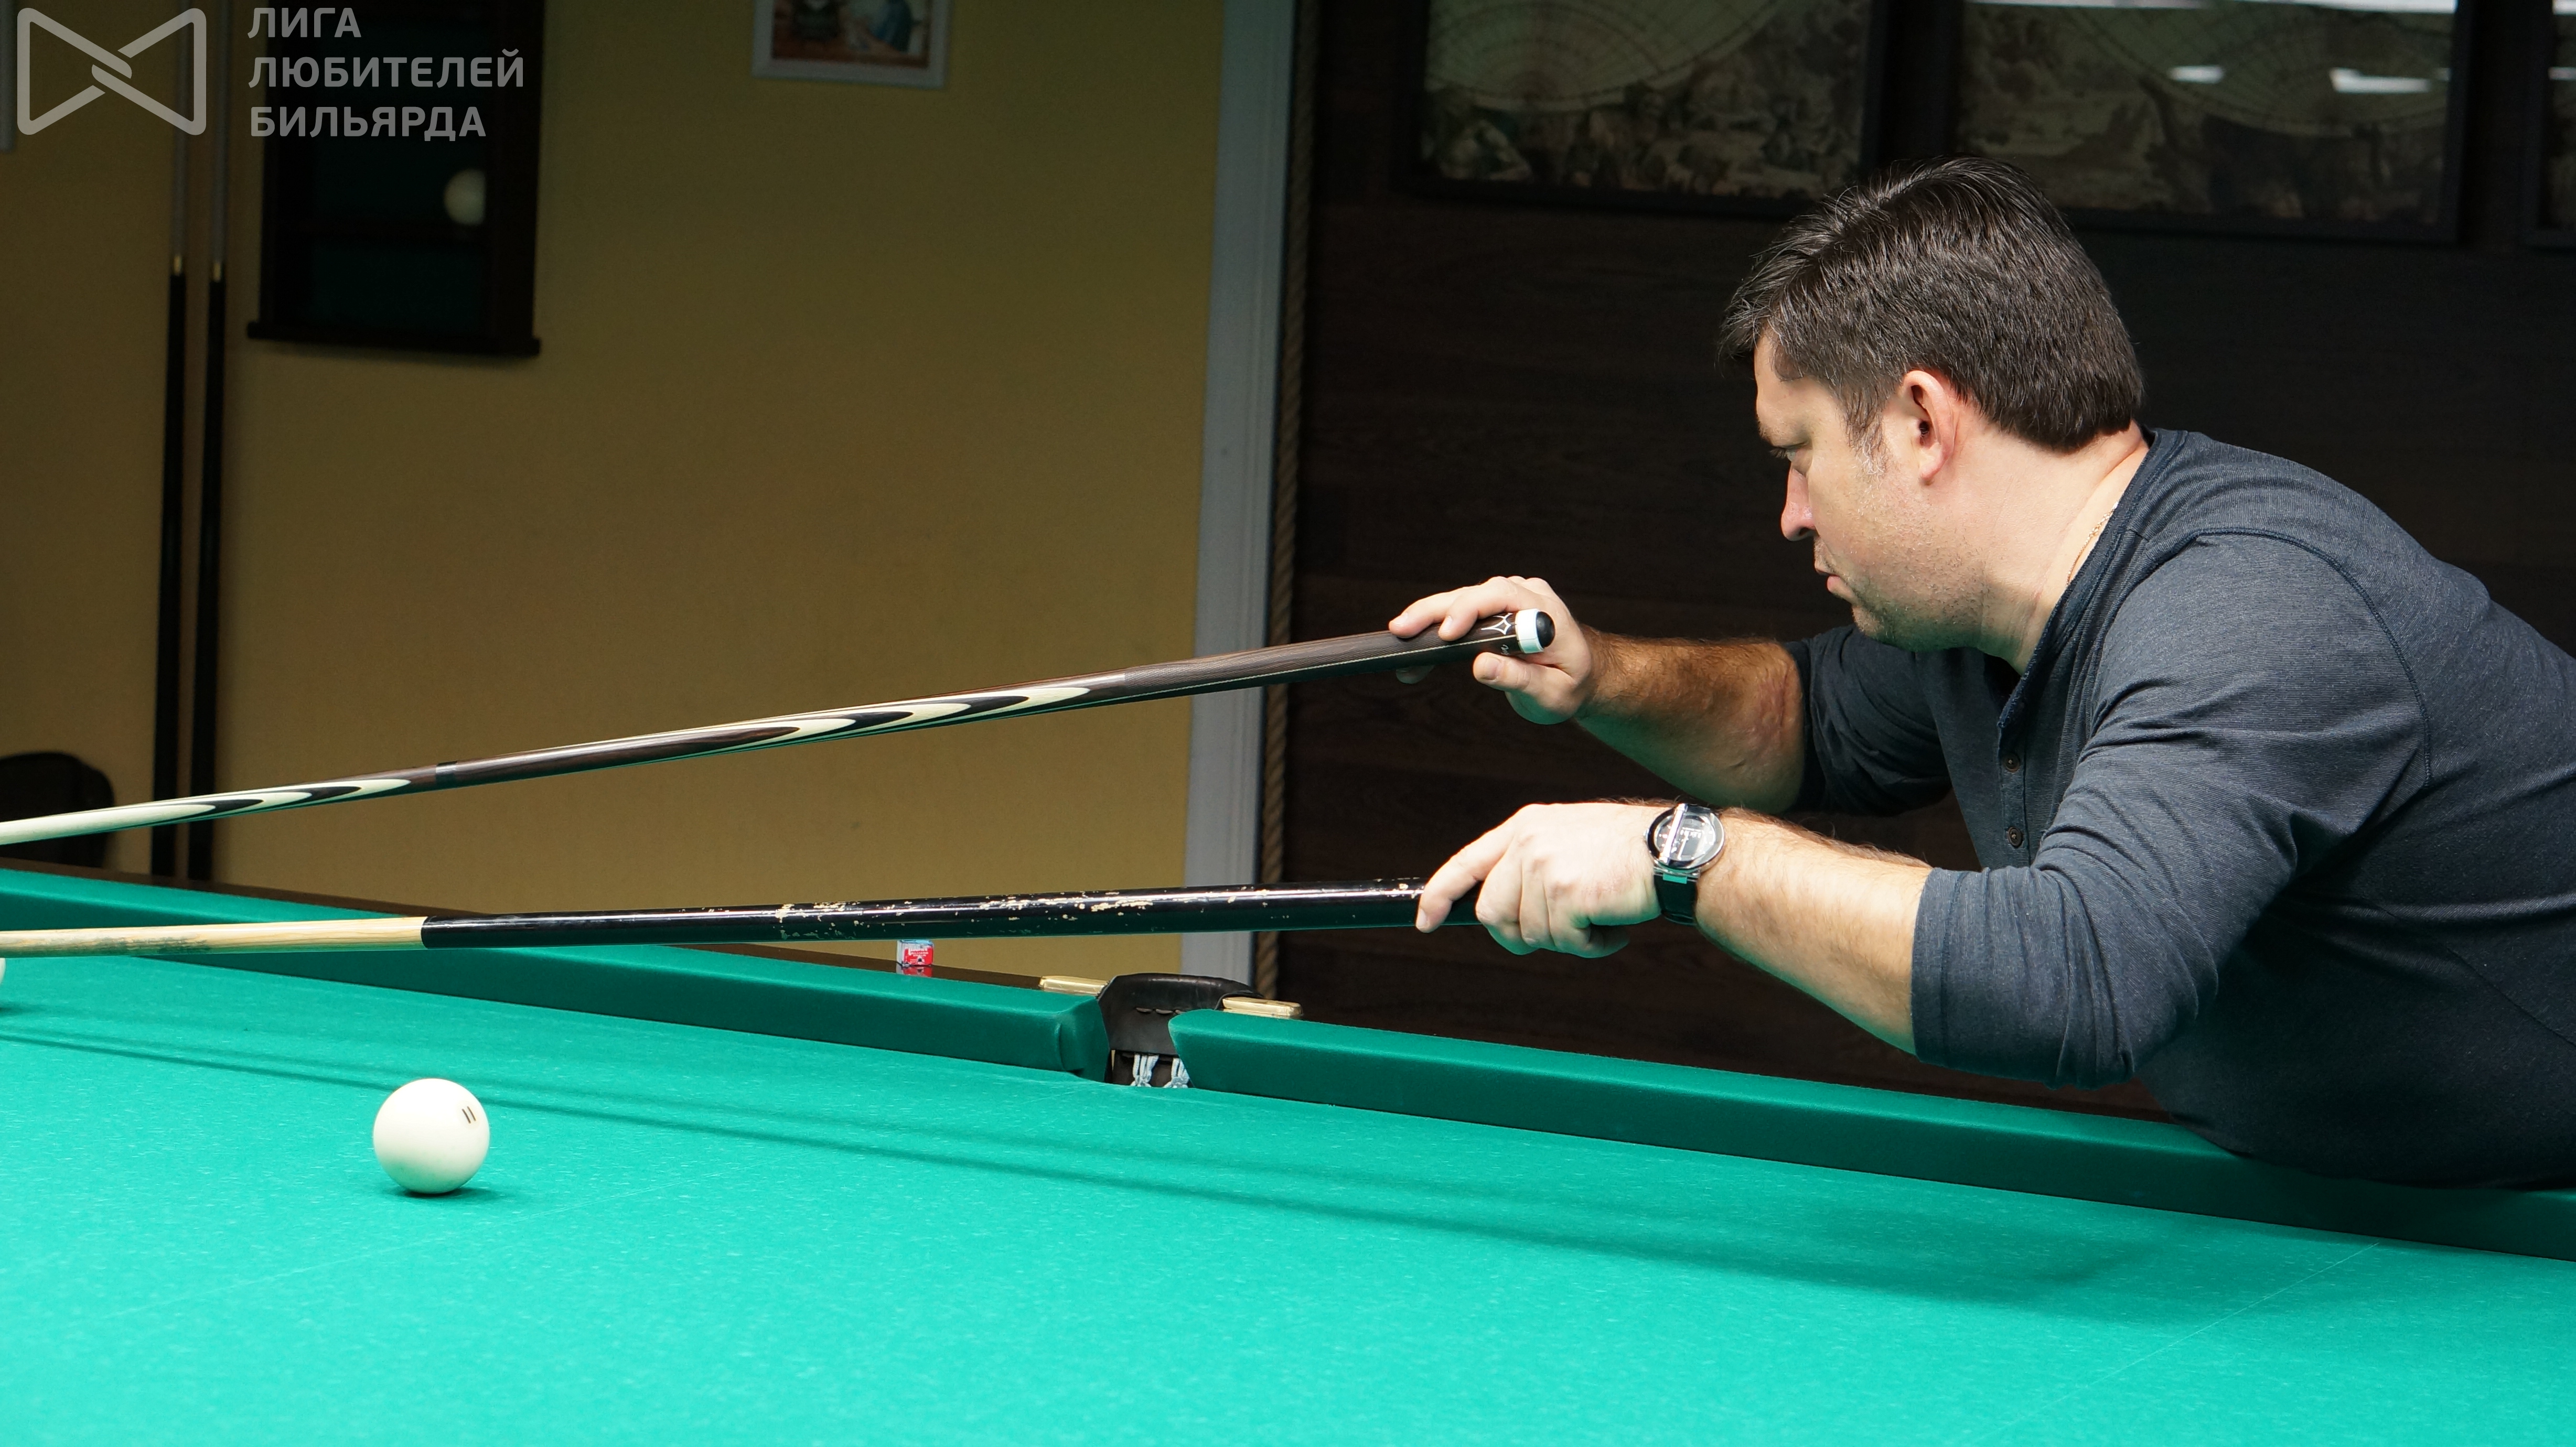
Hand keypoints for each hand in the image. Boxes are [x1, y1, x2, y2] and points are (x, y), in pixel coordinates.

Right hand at [1388, 576, 1593, 723]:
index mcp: (1545, 612)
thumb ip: (1519, 680)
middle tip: (1402, 630)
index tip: (1447, 634)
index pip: (1503, 596)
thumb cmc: (1571, 686)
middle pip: (1473, 593)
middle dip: (1434, 611)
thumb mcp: (1552, 694)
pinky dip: (1436, 628)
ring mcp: (1510, 597)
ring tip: (1399, 638)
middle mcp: (1527, 595)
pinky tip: (1415, 646)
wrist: (1582, 673)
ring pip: (1460, 600)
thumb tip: (1480, 665)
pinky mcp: (1495, 607)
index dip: (1470, 609)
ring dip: (1427, 618)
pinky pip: (1461, 611)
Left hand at [1415, 801, 1664, 955]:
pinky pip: (1563, 943)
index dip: (1440, 895)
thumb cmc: (1629, 852)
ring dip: (1568, 938)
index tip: (1427, 921)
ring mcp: (1542, 866)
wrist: (1674, 851)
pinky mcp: (1564, 892)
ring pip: (1531, 934)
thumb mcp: (1569, 841)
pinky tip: (1614, 923)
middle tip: (1565, 931)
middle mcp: (1527, 842)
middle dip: (1522, 935)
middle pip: (1492, 914)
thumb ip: (1530, 865)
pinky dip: (1591, 945)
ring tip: (1601, 914)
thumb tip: (1502, 914)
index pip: (1466, 863)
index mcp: (1525, 826)